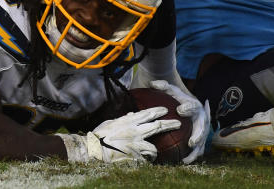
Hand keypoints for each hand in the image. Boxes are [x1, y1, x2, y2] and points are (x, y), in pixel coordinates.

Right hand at [61, 107, 179, 163]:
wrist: (95, 150)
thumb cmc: (100, 135)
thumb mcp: (111, 123)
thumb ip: (123, 119)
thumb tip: (131, 115)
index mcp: (128, 121)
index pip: (147, 114)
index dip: (158, 111)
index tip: (166, 109)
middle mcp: (135, 132)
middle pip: (157, 127)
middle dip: (169, 124)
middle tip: (178, 123)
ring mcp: (136, 145)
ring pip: (154, 148)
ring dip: (154, 151)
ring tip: (153, 154)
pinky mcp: (135, 158)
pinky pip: (145, 160)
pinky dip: (145, 161)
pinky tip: (143, 163)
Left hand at [149, 79, 209, 163]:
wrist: (184, 104)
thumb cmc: (176, 98)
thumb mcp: (170, 90)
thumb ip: (162, 85)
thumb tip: (152, 84)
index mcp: (195, 105)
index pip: (193, 106)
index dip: (188, 108)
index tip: (180, 110)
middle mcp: (202, 119)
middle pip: (202, 128)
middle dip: (198, 136)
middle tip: (191, 142)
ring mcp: (202, 131)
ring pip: (201, 143)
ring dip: (195, 152)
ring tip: (186, 159)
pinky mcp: (199, 140)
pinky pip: (197, 150)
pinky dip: (191, 156)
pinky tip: (182, 162)